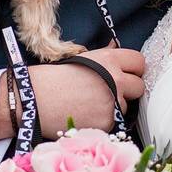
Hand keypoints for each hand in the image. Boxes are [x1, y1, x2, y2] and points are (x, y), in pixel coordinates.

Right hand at [0, 47, 144, 139]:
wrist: (32, 98)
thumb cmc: (53, 77)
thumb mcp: (81, 59)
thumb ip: (104, 57)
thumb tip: (117, 48)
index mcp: (110, 59)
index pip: (140, 62)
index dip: (133, 69)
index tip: (126, 74)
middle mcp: (116, 79)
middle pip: (139, 87)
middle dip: (128, 90)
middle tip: (109, 93)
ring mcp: (113, 103)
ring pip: (127, 107)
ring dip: (115, 107)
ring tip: (90, 105)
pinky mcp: (106, 123)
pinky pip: (114, 122)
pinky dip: (103, 121)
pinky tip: (85, 116)